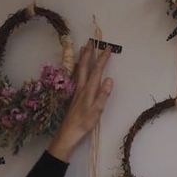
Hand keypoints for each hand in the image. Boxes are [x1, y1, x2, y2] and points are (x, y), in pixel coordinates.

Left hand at [48, 41, 112, 161]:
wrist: (67, 134)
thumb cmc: (83, 125)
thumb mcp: (96, 112)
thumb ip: (102, 96)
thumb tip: (109, 80)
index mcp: (88, 91)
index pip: (96, 71)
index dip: (102, 59)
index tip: (108, 48)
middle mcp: (81, 88)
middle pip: (84, 67)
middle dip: (89, 54)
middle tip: (92, 42)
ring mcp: (76, 92)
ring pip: (78, 71)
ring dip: (81, 59)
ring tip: (83, 49)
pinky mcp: (74, 97)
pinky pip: (76, 78)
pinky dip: (77, 69)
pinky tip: (77, 70)